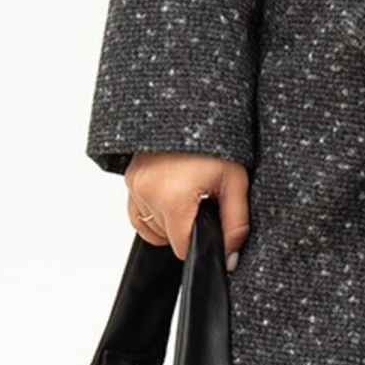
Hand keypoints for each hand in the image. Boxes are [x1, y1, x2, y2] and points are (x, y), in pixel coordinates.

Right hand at [124, 153, 251, 266]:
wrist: (195, 106)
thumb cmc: (218, 141)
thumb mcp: (235, 183)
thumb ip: (235, 226)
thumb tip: (230, 258)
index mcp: (172, 197)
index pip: (181, 248)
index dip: (201, 242)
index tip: (213, 224)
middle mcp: (147, 191)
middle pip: (167, 239)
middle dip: (188, 227)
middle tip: (205, 200)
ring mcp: (135, 184)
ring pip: (151, 228)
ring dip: (170, 221)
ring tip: (190, 195)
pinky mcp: (129, 177)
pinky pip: (137, 213)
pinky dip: (154, 213)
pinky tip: (173, 198)